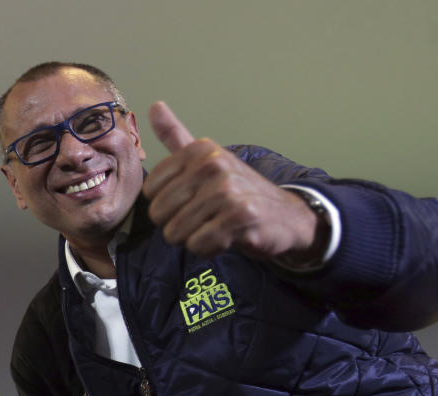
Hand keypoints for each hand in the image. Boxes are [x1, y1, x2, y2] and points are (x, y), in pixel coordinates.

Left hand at [142, 101, 322, 260]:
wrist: (287, 216)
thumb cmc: (239, 191)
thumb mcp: (207, 159)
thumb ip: (177, 136)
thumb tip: (154, 105)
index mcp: (199, 150)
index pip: (150, 190)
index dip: (165, 205)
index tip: (189, 201)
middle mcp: (213, 165)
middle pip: (159, 213)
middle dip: (176, 225)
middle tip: (203, 218)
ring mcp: (227, 190)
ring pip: (176, 232)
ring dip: (192, 239)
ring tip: (214, 227)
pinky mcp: (240, 217)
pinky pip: (198, 244)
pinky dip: (208, 249)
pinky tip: (225, 237)